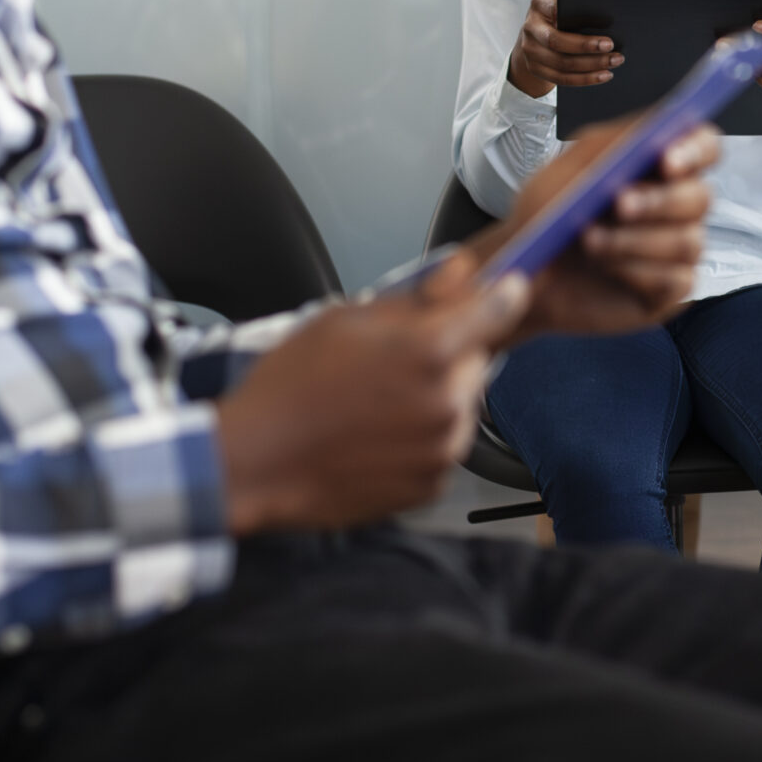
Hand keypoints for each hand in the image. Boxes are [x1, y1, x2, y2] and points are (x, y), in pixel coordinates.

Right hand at [211, 255, 529, 533]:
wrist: (256, 462)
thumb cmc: (291, 385)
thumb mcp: (346, 319)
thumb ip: (414, 299)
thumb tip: (461, 275)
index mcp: (430, 352)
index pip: (498, 310)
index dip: (503, 295)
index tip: (506, 289)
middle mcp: (448, 403)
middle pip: (479, 361)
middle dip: (453, 355)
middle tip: (398, 361)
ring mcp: (443, 450)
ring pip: (463, 406)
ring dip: (438, 398)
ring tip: (379, 404)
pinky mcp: (431, 486)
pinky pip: (444, 446)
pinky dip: (424, 439)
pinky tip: (377, 436)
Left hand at [483, 119, 720, 340]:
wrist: (523, 272)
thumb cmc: (547, 217)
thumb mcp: (567, 170)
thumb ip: (609, 145)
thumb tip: (653, 128)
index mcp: (658, 166)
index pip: (704, 146)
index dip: (695, 149)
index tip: (667, 159)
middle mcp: (676, 206)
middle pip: (700, 196)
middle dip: (659, 201)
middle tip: (619, 203)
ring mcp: (676, 250)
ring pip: (688, 241)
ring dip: (636, 240)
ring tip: (590, 240)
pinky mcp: (669, 291)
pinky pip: (678, 280)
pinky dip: (638, 272)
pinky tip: (607, 269)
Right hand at [508, 0, 620, 97]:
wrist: (535, 34)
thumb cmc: (558, 15)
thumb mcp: (562, 4)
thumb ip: (576, 8)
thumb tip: (605, 22)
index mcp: (539, 5)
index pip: (551, 7)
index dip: (563, 13)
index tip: (590, 18)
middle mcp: (530, 28)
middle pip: (557, 42)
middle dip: (586, 46)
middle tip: (611, 46)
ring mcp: (530, 51)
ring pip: (562, 64)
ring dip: (592, 65)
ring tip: (614, 61)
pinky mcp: (535, 69)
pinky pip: (562, 79)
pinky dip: (585, 78)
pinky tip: (604, 75)